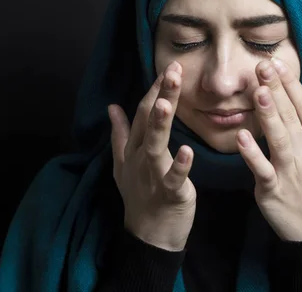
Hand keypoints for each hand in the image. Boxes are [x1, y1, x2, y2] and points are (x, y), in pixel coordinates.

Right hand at [108, 61, 195, 251]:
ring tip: (166, 102)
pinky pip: (173, 178)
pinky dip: (180, 165)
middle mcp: (140, 158)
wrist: (147, 235)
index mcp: (134, 148)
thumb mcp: (123, 164)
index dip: (155, 89)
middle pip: (148, 122)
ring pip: (155, 146)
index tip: (169, 67)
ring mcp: (153, 175)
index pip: (142, 112)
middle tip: (172, 70)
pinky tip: (188, 151)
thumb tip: (112, 106)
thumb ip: (120, 134)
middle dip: (161, 95)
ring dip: (160, 124)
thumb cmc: (139, 195)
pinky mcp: (170, 193)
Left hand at [236, 58, 301, 241]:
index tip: (280, 65)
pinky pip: (260, 169)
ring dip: (268, 114)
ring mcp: (289, 172)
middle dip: (277, 89)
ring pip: (278, 138)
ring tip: (258, 90)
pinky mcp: (272, 189)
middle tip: (263, 65)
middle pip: (291, 117)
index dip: (294, 86)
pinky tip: (242, 134)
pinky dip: (251, 153)